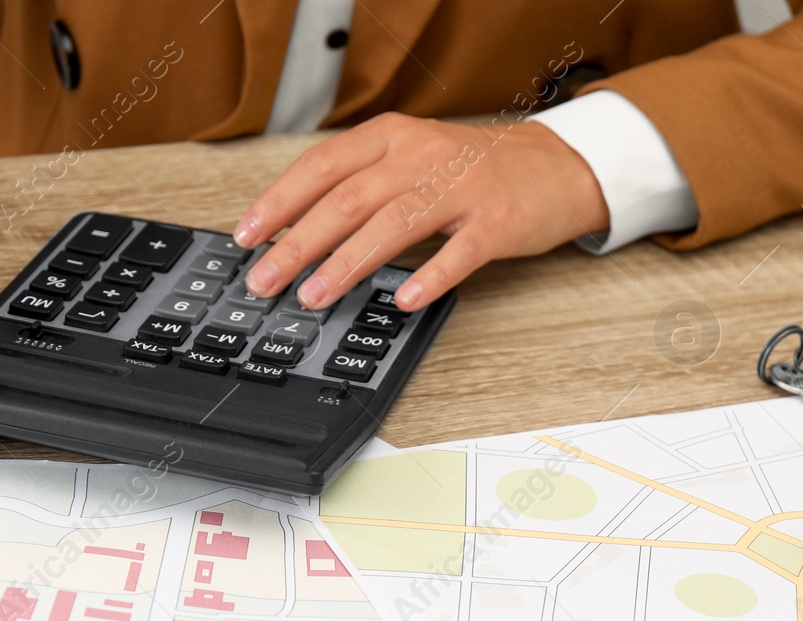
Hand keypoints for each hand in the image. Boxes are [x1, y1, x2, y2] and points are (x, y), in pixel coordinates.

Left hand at [232, 113, 607, 312]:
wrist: (555, 167)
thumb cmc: (474, 170)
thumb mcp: (412, 158)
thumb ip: (362, 185)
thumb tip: (298, 229)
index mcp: (391, 138)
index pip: (320, 168)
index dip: (278, 203)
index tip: (246, 236)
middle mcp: (420, 157)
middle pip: (346, 200)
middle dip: (298, 244)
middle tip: (266, 279)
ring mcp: (459, 189)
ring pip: (392, 225)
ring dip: (347, 264)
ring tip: (315, 295)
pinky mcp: (496, 222)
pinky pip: (457, 253)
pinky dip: (429, 277)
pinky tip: (404, 300)